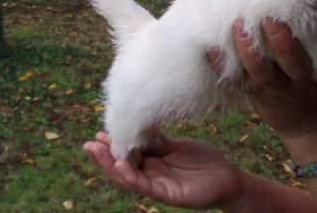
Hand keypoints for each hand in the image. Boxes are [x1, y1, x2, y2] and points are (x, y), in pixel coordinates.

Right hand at [83, 132, 241, 209]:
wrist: (227, 177)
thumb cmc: (203, 162)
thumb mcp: (177, 145)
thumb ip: (158, 140)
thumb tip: (139, 122)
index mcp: (153, 162)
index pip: (128, 153)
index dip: (113, 144)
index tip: (99, 133)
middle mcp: (152, 174)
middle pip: (123, 166)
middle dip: (105, 156)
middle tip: (88, 144)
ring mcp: (158, 185)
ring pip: (129, 177)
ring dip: (112, 166)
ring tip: (97, 152)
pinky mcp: (168, 194)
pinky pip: (146, 186)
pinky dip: (132, 177)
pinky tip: (122, 166)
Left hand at [230, 18, 316, 141]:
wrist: (309, 129)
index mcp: (304, 79)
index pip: (296, 62)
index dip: (285, 43)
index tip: (275, 18)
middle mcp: (283, 87)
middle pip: (269, 69)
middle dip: (260, 45)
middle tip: (257, 17)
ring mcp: (264, 92)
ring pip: (249, 75)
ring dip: (239, 51)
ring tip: (232, 26)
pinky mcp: (250, 95)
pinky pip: (234, 82)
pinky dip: (219, 65)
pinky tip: (208, 46)